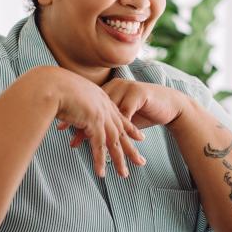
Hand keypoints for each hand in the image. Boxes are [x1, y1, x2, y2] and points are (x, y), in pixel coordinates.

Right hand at [46, 68, 145, 177]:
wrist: (50, 84)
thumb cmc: (52, 87)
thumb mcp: (69, 93)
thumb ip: (74, 102)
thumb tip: (69, 108)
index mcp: (100, 97)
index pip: (118, 116)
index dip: (129, 128)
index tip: (139, 137)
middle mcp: (104, 106)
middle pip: (121, 131)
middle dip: (131, 148)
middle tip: (140, 162)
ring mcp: (100, 114)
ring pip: (114, 141)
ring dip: (119, 160)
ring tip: (124, 175)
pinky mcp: (93, 122)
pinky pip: (99, 145)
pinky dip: (100, 160)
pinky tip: (101, 173)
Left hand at [67, 78, 187, 149]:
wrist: (169, 104)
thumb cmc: (144, 110)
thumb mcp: (121, 115)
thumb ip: (104, 120)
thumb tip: (82, 132)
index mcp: (108, 89)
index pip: (87, 103)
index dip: (75, 116)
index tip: (61, 128)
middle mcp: (115, 86)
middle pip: (95, 107)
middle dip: (83, 125)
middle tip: (70, 139)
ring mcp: (126, 89)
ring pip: (109, 112)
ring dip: (100, 130)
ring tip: (90, 145)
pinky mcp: (138, 95)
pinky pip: (125, 114)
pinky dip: (118, 128)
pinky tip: (112, 139)